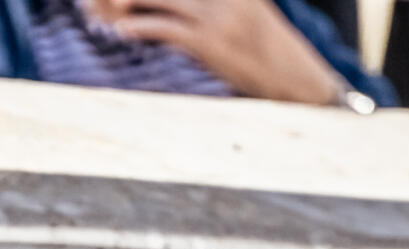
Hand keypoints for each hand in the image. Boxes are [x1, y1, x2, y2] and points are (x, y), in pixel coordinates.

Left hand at [91, 0, 346, 103]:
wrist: (297, 81)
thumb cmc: (272, 52)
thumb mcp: (250, 12)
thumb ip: (222, 3)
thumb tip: (181, 10)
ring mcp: (217, 15)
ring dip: (128, 3)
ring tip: (110, 9)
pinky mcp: (209, 42)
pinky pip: (163, 27)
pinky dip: (138, 27)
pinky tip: (122, 31)